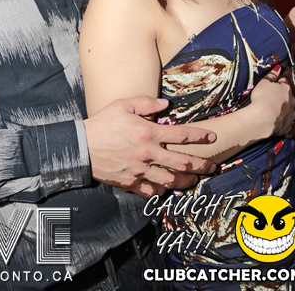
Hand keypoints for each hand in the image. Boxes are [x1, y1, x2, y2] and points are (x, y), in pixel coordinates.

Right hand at [84, 96, 215, 197]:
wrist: (81, 147)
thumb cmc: (102, 124)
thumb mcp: (122, 105)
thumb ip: (146, 103)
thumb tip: (166, 105)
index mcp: (148, 133)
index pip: (181, 135)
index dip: (200, 136)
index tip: (212, 137)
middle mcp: (148, 154)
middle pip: (182, 162)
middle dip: (201, 165)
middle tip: (213, 166)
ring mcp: (140, 171)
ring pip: (171, 181)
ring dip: (186, 181)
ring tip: (195, 180)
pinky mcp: (131, 183)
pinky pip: (152, 192)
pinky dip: (162, 191)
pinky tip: (167, 188)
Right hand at [250, 66, 294, 136]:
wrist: (262, 118)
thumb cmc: (262, 98)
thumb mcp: (263, 83)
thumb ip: (271, 75)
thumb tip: (278, 67)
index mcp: (286, 89)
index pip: (284, 82)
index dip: (277, 83)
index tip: (271, 85)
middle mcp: (292, 101)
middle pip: (289, 97)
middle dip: (282, 97)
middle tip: (271, 99)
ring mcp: (291, 114)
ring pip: (290, 111)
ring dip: (285, 111)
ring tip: (274, 112)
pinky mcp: (287, 126)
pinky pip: (287, 125)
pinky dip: (283, 124)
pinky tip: (276, 123)